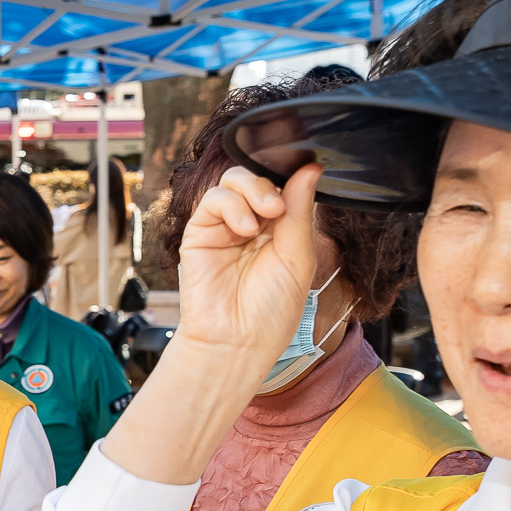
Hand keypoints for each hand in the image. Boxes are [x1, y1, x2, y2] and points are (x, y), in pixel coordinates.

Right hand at [174, 161, 323, 364]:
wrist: (237, 341)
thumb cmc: (271, 310)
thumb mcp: (298, 258)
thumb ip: (300, 211)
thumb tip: (311, 168)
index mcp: (280, 229)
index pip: (284, 186)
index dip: (290, 177)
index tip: (303, 175)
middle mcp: (252, 224)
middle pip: (256, 176)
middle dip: (267, 184)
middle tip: (277, 207)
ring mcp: (224, 227)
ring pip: (233, 181)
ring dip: (251, 191)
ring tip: (261, 219)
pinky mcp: (199, 233)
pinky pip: (212, 200)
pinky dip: (230, 205)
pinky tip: (243, 228)